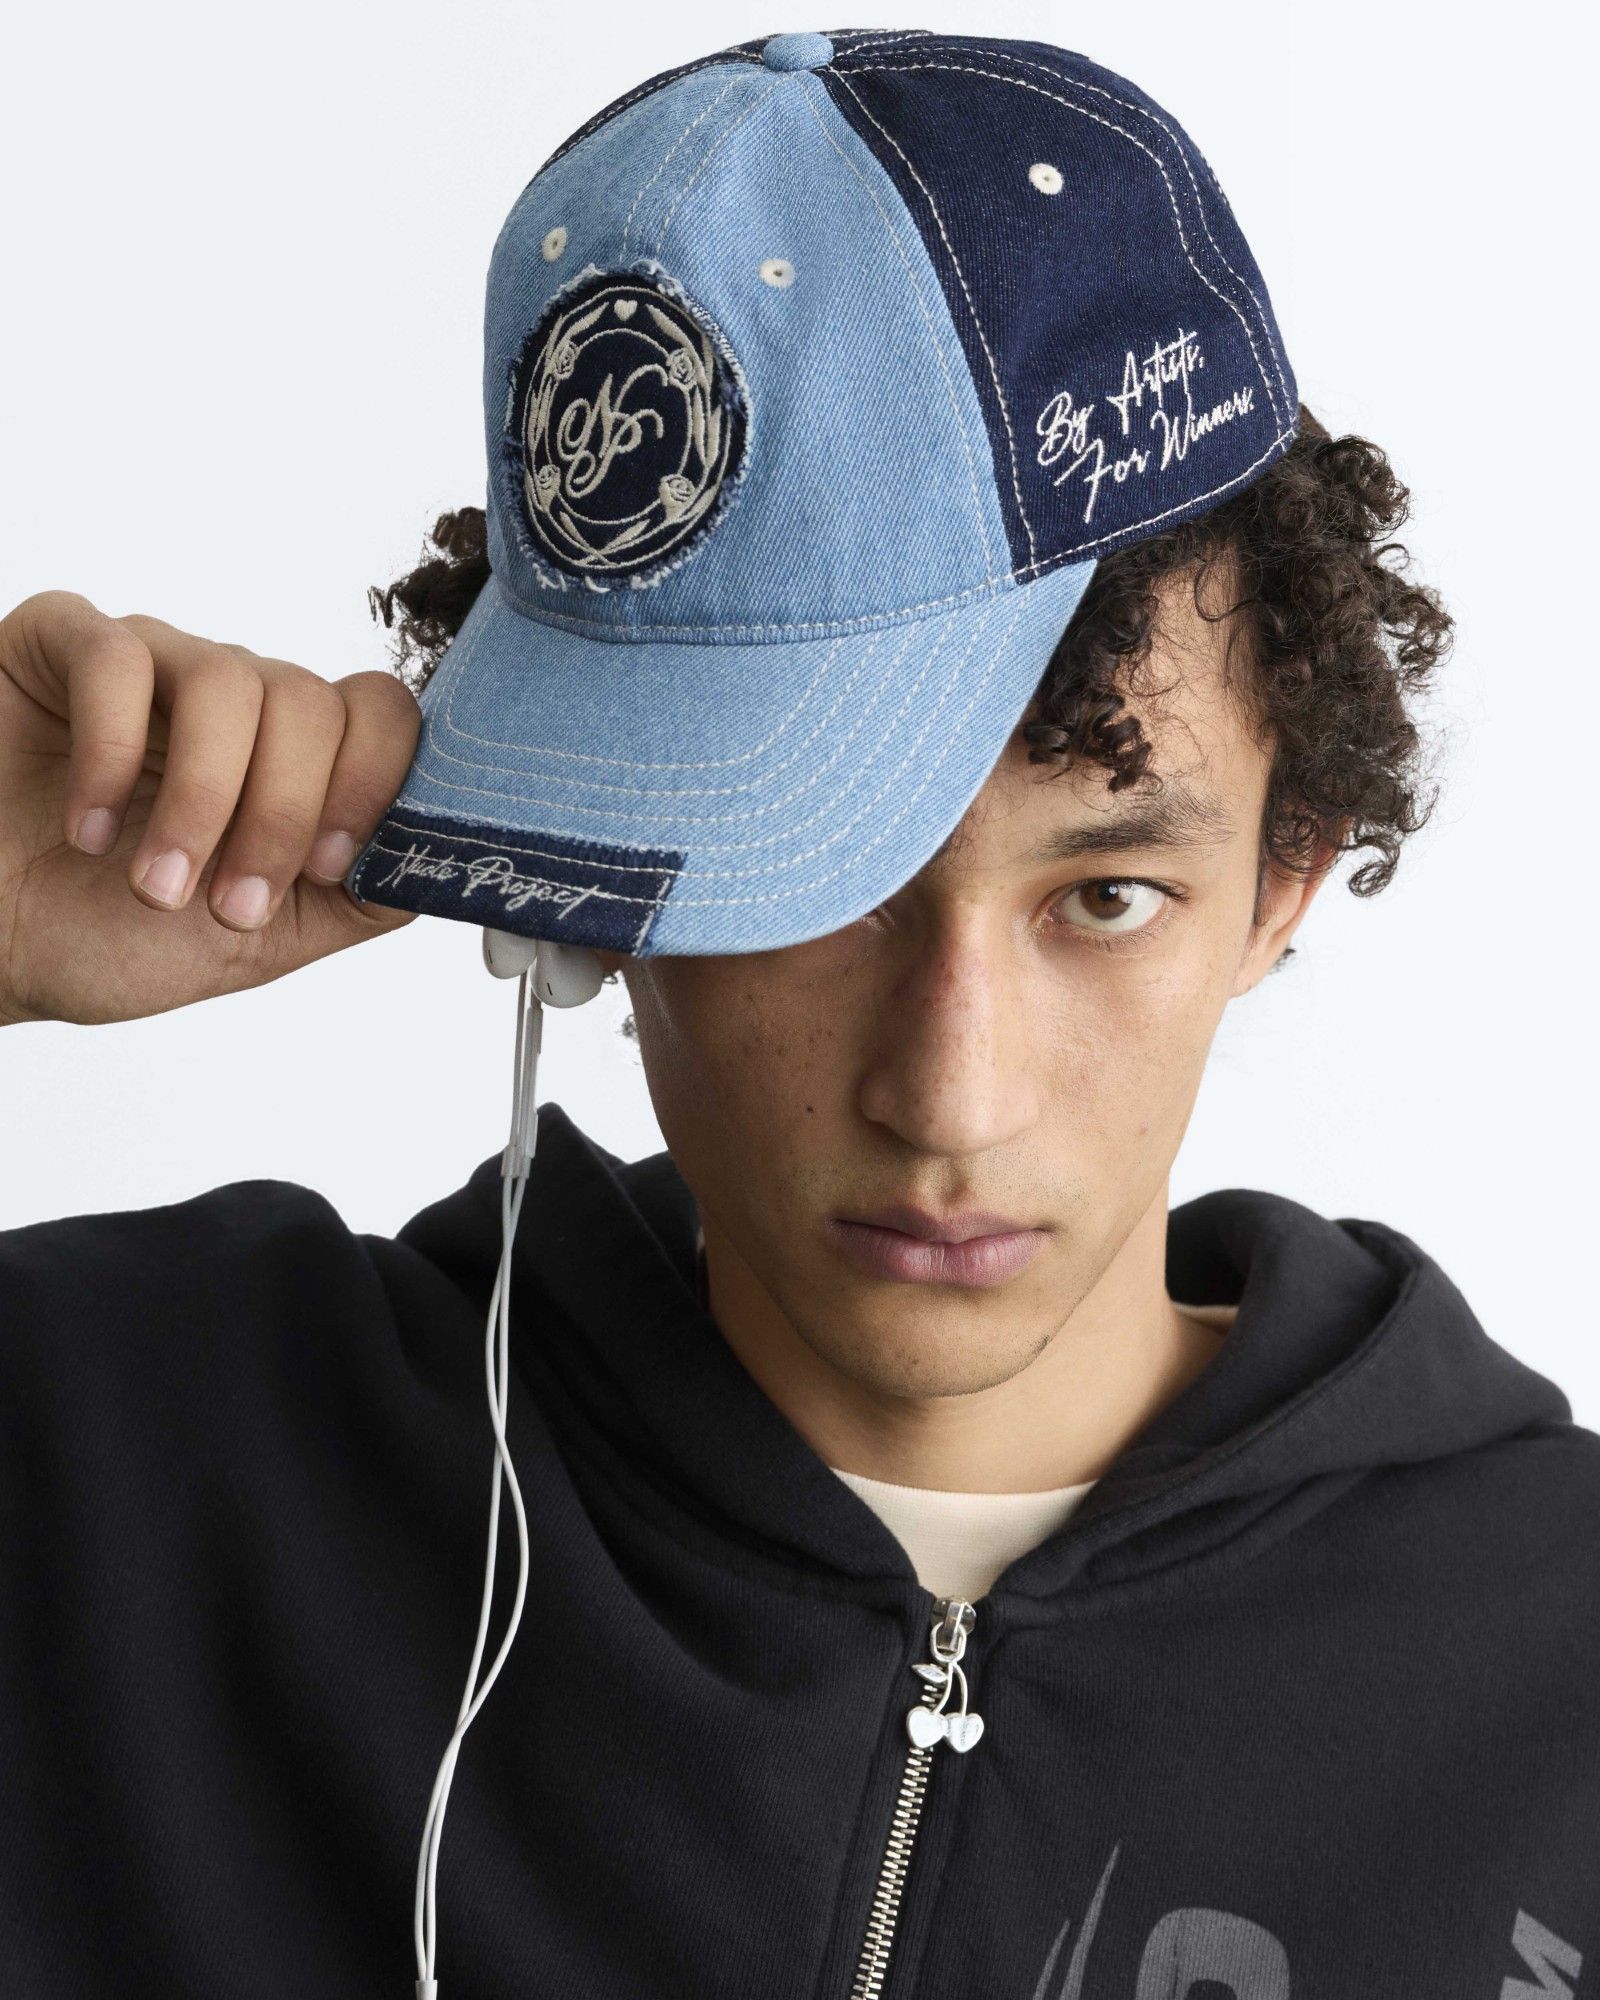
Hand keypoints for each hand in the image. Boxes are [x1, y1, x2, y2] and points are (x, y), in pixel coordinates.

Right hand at [0, 590, 422, 1025]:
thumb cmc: (102, 935)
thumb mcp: (262, 940)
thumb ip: (358, 896)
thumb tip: (443, 857)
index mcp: (290, 759)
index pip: (380, 715)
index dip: (373, 785)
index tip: (328, 867)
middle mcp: (232, 701)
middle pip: (314, 701)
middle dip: (281, 814)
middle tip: (227, 901)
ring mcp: (150, 665)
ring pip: (232, 680)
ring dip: (203, 801)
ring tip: (153, 882)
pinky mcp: (59, 644)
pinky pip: (120, 659)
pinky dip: (114, 754)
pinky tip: (89, 825)